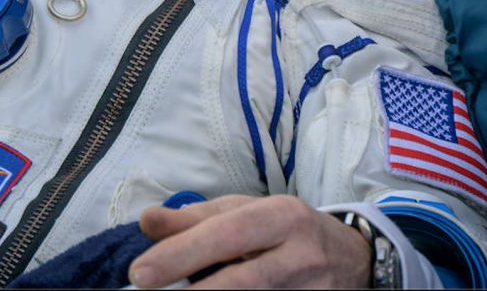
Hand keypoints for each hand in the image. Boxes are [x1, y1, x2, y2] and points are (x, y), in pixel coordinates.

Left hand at [128, 195, 371, 287]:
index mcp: (281, 216)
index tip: (140, 271)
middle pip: (242, 279)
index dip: (181, 252)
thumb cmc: (284, 230)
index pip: (225, 234)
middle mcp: (302, 255)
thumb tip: (147, 220)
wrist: (354, 258)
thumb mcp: (245, 212)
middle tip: (145, 290)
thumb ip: (196, 218)